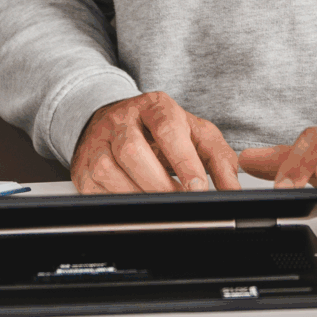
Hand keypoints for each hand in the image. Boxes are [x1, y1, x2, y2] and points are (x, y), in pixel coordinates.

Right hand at [71, 91, 242, 193]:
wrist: (113, 124)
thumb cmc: (161, 132)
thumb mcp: (195, 135)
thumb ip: (219, 160)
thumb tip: (232, 191)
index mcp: (154, 106)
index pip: (168, 129)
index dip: (183, 161)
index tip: (197, 188)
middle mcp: (121, 120)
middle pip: (133, 151)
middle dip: (160, 184)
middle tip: (181, 204)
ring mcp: (98, 143)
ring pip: (110, 171)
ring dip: (140, 196)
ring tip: (162, 209)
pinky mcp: (84, 169)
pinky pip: (98, 190)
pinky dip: (120, 205)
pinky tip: (137, 208)